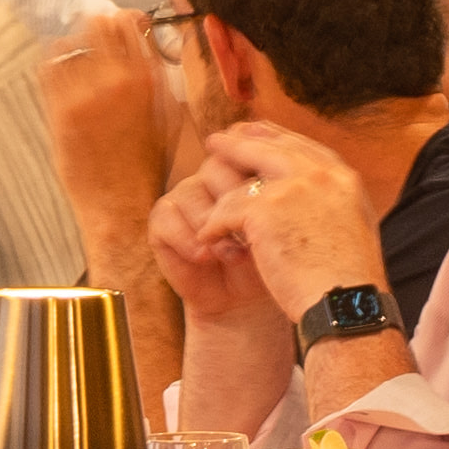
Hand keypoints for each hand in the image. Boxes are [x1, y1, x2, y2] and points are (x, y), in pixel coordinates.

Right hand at [148, 154, 278, 333]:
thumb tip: (283, 179)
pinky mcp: (163, 221)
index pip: (247, 146)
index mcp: (247, 167)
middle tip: (255, 227)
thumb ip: (284, 197)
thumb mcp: (285, 228)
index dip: (255, 168)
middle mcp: (214, 176)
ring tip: (236, 254)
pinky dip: (186, 238)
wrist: (247, 302)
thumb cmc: (272, 261)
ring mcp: (188, 196)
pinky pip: (166, 216)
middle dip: (236, 197)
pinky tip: (206, 257)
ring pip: (191, 189)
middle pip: (218, 163)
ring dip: (213, 222)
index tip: (274, 196)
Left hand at [183, 122, 390, 323]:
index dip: (276, 140)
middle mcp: (320, 175)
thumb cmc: (352, 282)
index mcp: (344, 179)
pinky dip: (215, 224)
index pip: (304, 147)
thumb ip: (332, 206)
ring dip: (222, 193)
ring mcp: (293, 188)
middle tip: (217, 141)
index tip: (256, 134)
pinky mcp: (265, 210)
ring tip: (203, 196)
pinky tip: (207, 237)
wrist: (348, 303)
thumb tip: (317, 204)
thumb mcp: (353, 229)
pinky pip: (227, 209)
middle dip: (240, 143)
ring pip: (243, 178)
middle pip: (271, 146)